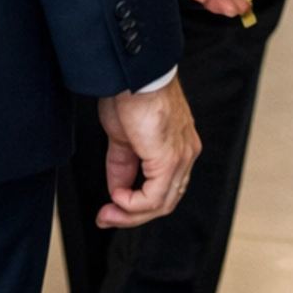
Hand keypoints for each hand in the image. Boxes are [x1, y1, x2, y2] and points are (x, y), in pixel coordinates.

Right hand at [95, 77, 199, 228]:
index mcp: (178, 144)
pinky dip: (132, 204)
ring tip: (109, 213)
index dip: (137, 202)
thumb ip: (122, 165)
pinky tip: (117, 198)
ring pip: (162, 203)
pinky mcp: (169, 160)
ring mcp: (181, 157)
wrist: (136, 76)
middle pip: (166, 199)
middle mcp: (185, 152)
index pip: (164, 186)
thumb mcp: (122, 136)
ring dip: (131, 214)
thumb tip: (117, 188)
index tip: (111, 206)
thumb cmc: (132, 92)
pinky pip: (154, 198)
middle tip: (107, 217)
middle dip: (132, 214)